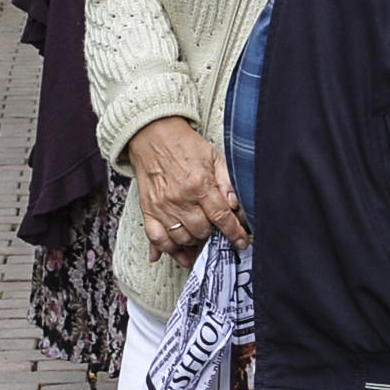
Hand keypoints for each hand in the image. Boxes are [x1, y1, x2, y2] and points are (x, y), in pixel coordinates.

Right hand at [123, 115, 246, 255]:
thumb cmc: (184, 145)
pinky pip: (157, 238)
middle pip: (202, 231)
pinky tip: (179, 254)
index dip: (234, 233)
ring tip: (200, 236)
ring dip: (194, 241)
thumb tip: (236, 206)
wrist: (152, 134)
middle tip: (216, 229)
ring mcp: (162, 207)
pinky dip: (168, 250)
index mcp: (199, 184)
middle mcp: (180, 199)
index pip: (221, 217)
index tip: (241, 242)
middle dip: (213, 233)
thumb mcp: (214, 157)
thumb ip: (227, 182)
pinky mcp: (148, 210)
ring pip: (182, 239)